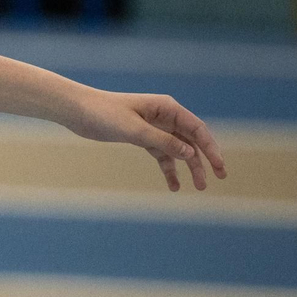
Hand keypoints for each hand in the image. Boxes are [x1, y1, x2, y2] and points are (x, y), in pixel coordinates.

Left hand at [62, 89, 227, 191]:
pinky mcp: (142, 137)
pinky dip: (168, 169)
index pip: (197, 129)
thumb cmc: (104, 114)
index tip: (219, 167)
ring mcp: (154, 127)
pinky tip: (174, 186)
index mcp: (167, 107)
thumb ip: (163, 141)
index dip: (211, 148)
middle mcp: (164, 116)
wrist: (77, 111)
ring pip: (178, 150)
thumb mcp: (135, 130)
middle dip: (205, 160)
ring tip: (197, 188)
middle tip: (217, 180)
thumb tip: (190, 154)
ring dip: (189, 167)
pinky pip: (161, 155)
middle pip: (191, 140)